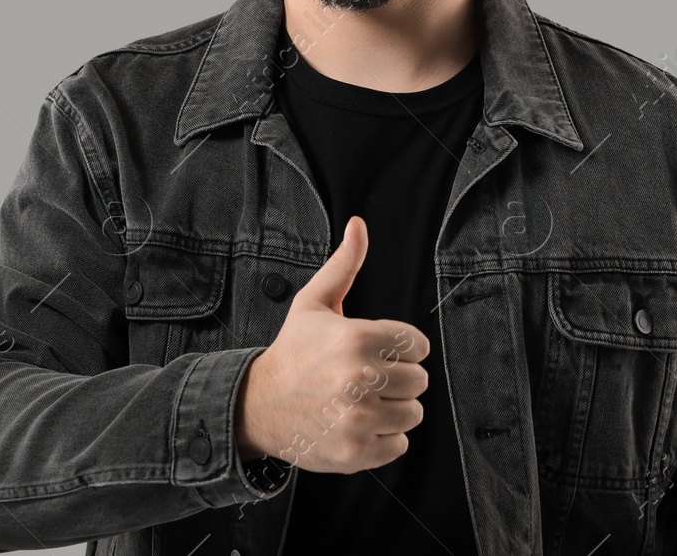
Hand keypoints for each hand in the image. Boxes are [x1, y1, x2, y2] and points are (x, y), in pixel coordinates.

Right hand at [235, 215, 432, 473]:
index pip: (418, 346)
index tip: (375, 351)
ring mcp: (357, 419)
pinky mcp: (355, 452)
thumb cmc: (293, 351)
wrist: (257, 405)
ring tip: (360, 401)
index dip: (399, 348)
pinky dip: (382, 439)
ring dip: (392, 409)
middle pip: (419, 381)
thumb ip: (344, 264)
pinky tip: (356, 424)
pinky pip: (399, 446)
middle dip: (397, 379)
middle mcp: (359, 378)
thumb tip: (358, 225)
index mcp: (356, 338)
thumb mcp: (314, 303)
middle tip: (365, 378)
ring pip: (412, 415)